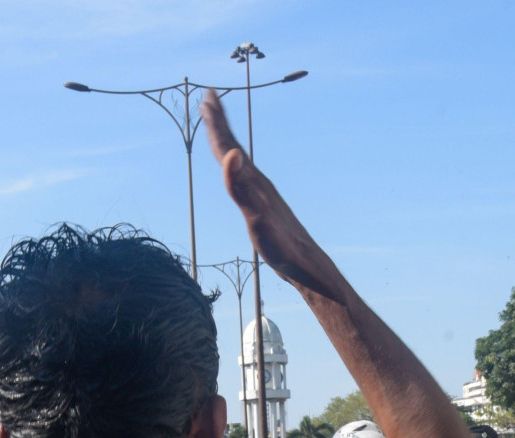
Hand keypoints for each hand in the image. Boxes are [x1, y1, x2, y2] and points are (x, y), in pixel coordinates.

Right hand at [202, 91, 340, 298]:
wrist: (306, 264)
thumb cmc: (282, 246)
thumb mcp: (258, 218)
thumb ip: (242, 188)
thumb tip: (233, 153)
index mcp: (253, 181)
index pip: (229, 146)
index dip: (217, 123)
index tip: (208, 95)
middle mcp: (258, 181)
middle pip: (234, 146)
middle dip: (220, 122)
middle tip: (209, 96)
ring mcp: (261, 192)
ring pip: (239, 159)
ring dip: (226, 139)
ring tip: (218, 125)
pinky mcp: (263, 203)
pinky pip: (243, 175)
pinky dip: (234, 163)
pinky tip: (235, 165)